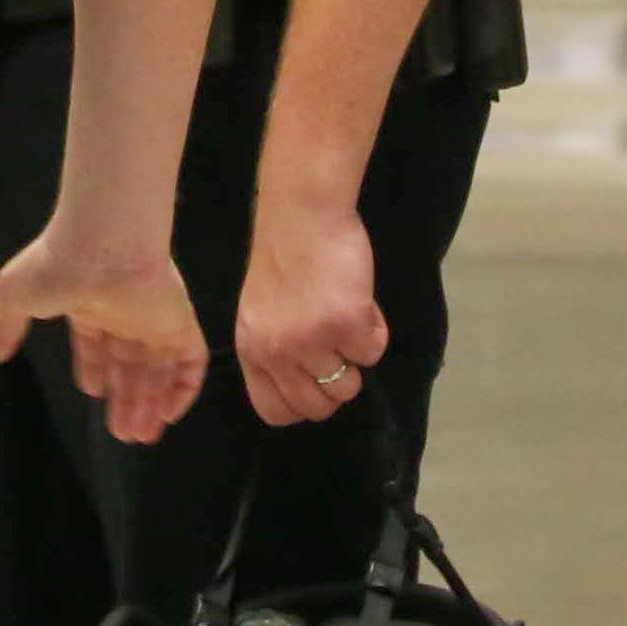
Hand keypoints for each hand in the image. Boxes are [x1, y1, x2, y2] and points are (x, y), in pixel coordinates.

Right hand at [0, 223, 211, 444]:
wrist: (104, 242)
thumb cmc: (57, 266)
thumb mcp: (15, 296)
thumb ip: (2, 328)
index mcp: (87, 301)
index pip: (97, 342)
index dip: (97, 369)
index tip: (96, 394)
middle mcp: (123, 310)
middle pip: (128, 362)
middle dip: (125, 398)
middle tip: (124, 435)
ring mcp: (153, 316)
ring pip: (156, 368)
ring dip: (149, 404)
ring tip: (140, 436)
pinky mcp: (179, 322)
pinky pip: (190, 360)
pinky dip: (184, 389)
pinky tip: (169, 415)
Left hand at [236, 202, 384, 426]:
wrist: (302, 213)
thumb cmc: (283, 255)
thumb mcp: (260, 312)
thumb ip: (275, 348)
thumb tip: (308, 382)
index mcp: (252, 349)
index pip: (274, 411)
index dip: (302, 402)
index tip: (316, 382)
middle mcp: (278, 352)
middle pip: (316, 407)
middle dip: (335, 385)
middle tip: (341, 350)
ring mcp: (313, 340)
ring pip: (348, 386)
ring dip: (356, 358)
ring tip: (349, 320)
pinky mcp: (347, 323)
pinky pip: (373, 351)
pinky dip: (374, 330)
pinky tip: (361, 302)